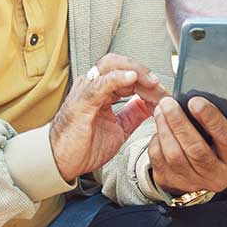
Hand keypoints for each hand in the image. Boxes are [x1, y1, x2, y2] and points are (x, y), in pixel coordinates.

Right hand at [50, 54, 167, 181]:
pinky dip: (118, 78)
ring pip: (111, 66)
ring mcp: (86, 91)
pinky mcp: (82, 101)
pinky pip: (101, 84)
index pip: (127, 73)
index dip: (147, 80)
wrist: (62, 162)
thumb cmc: (84, 146)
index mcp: (102, 90)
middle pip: (120, 63)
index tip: (164, 93)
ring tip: (151, 82)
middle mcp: (93, 85)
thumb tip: (151, 105)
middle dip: (143, 71)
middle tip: (160, 86)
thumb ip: (133, 114)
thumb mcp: (118, 128)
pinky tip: (132, 79)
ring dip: (135, 71)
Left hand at [148, 96, 226, 195]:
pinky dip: (157, 140)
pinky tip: (159, 126)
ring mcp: (192, 181)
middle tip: (170, 102)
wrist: (207, 173)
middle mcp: (216, 176)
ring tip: (162, 109)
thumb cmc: (224, 147)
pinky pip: (160, 160)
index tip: (195, 101)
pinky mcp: (172, 182)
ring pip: (175, 154)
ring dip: (165, 128)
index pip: (226, 139)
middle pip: (196, 149)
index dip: (211, 119)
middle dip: (180, 122)